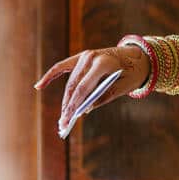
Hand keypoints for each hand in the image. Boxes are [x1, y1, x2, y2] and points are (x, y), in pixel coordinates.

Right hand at [34, 45, 148, 129]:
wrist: (139, 56)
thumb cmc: (133, 73)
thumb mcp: (124, 87)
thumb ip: (105, 97)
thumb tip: (85, 109)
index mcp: (103, 63)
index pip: (83, 87)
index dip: (75, 105)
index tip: (68, 119)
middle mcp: (91, 57)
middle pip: (74, 86)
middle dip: (69, 106)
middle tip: (63, 124)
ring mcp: (85, 55)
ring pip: (70, 81)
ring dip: (66, 100)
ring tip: (62, 117)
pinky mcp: (82, 57)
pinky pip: (62, 67)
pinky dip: (51, 76)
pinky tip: (39, 86)